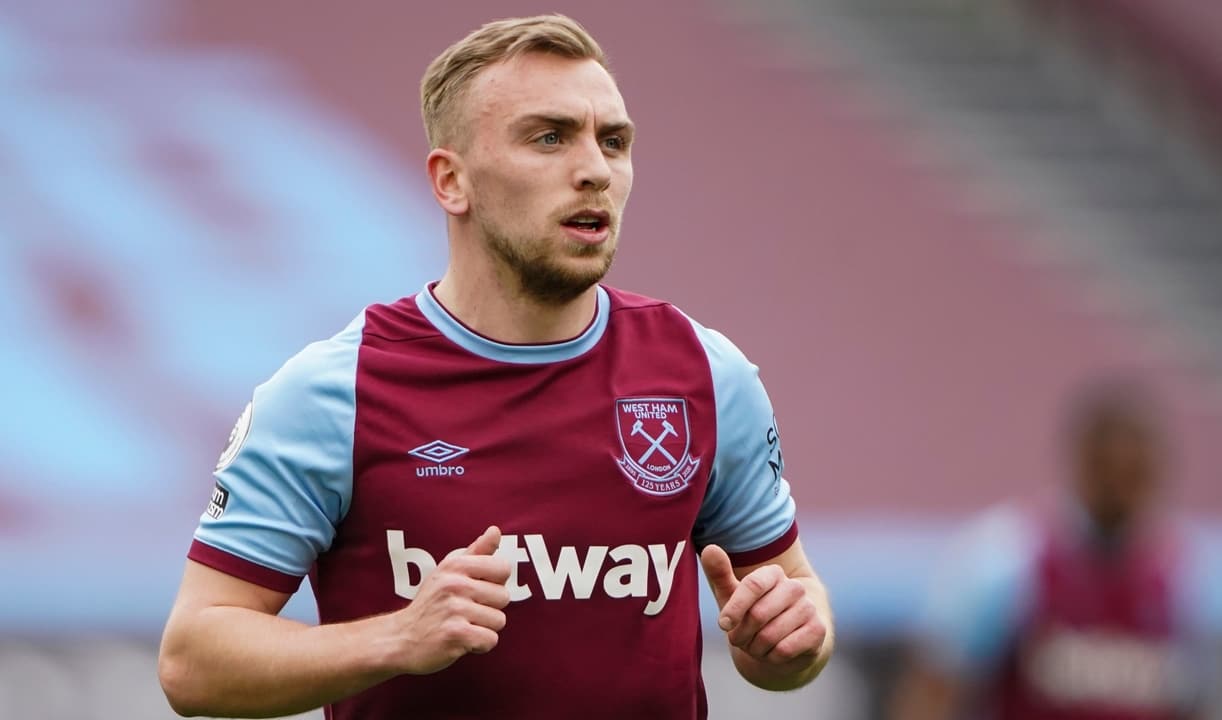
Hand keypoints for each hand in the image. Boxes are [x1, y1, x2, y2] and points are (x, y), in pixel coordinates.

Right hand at [391, 526, 511, 674]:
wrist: (401, 638)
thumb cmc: (431, 602)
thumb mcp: (449, 570)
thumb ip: (476, 551)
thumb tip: (495, 530)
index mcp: (456, 564)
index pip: (503, 568)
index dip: (495, 583)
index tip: (477, 590)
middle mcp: (455, 584)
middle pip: (504, 597)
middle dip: (490, 609)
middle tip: (466, 612)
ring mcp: (454, 609)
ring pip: (499, 621)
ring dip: (484, 628)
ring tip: (463, 625)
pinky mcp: (456, 635)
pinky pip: (490, 640)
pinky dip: (480, 645)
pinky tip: (462, 640)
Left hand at [700, 544, 826, 668]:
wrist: (784, 639)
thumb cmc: (752, 614)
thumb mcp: (732, 595)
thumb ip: (720, 573)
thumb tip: (710, 549)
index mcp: (773, 574)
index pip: (753, 585)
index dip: (735, 608)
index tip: (724, 624)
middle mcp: (795, 588)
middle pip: (758, 614)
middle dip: (742, 634)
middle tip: (740, 639)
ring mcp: (809, 608)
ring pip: (770, 635)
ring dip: (755, 648)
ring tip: (756, 645)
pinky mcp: (818, 630)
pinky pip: (785, 650)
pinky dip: (771, 657)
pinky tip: (773, 653)